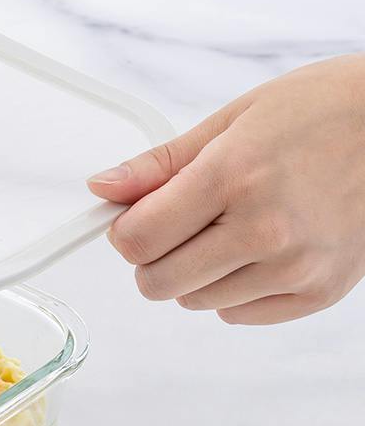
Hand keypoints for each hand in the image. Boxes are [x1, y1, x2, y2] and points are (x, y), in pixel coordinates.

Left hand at [87, 55, 364, 324]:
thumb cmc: (320, 111)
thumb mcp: (229, 120)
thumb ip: (159, 164)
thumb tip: (103, 187)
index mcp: (233, 177)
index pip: (137, 240)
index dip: (123, 230)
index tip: (131, 217)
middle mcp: (266, 229)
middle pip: (158, 282)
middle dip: (151, 256)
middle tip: (173, 224)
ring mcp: (297, 268)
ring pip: (195, 302)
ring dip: (193, 272)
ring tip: (226, 226)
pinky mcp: (321, 292)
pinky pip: (239, 315)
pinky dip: (232, 290)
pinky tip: (253, 250)